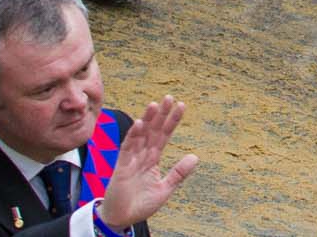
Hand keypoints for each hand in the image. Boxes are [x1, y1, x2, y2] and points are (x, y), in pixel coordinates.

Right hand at [96, 96, 198, 230]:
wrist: (121, 219)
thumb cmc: (140, 204)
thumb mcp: (164, 189)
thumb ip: (178, 173)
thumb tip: (195, 156)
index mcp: (152, 159)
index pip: (164, 136)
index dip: (172, 121)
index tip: (182, 105)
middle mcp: (142, 156)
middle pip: (153, 131)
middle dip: (161, 115)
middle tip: (170, 97)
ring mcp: (131, 160)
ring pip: (141, 135)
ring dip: (148, 120)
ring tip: (155, 104)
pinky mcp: (121, 167)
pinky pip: (127, 148)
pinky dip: (134, 136)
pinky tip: (140, 123)